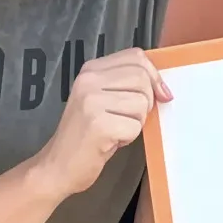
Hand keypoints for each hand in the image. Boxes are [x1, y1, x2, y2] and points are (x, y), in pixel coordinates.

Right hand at [38, 48, 168, 198]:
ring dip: (136, 122)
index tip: (159, 94)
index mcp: (90, 70)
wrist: (58, 166)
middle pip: (142, 79)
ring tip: (115, 129)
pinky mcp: (98, 125)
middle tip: (126, 118)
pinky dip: (129, 137)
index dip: (154, 75)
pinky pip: (135, 126)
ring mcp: (91, 102)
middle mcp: (88, 81)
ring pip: (142, 103)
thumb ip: (127, 85)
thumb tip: (164, 89)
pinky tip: (111, 140)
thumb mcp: (103, 99)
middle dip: (145, 103)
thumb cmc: (86, 134)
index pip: (136, 57)